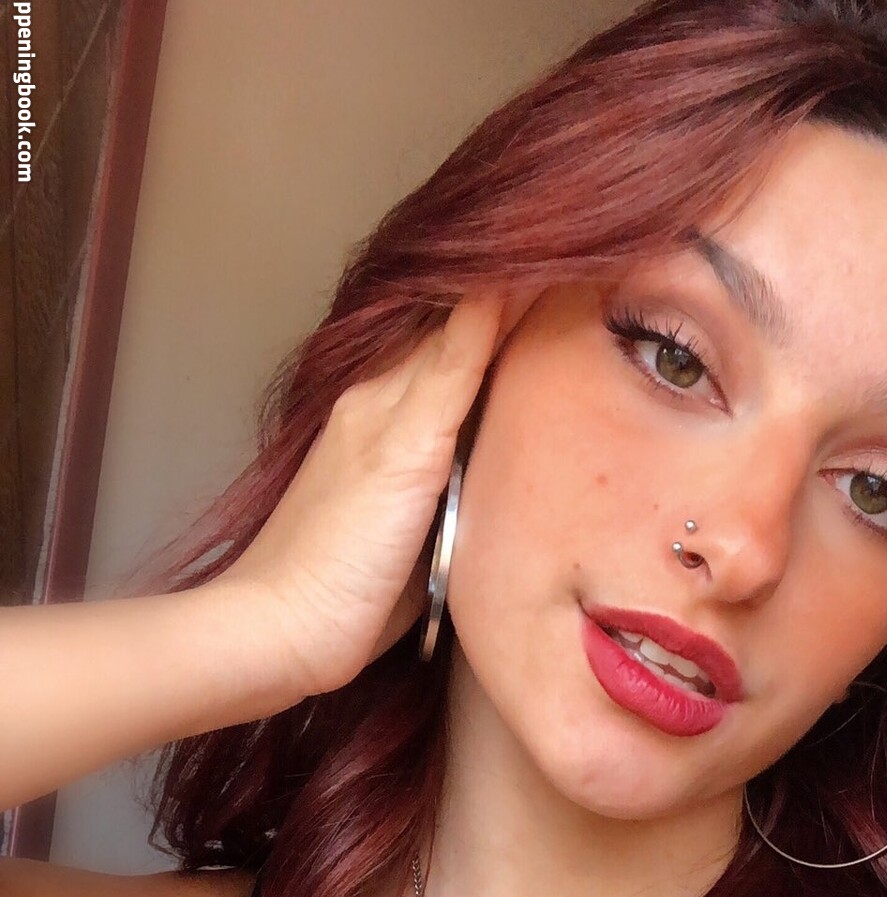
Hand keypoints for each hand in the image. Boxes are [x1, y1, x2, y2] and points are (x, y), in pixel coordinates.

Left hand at [214, 287, 535, 699]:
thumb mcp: (405, 448)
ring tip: (570, 357)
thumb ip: (451, 368)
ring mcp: (398, 470)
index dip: (511, 289)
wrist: (290, 635)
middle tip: (585, 301)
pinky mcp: (407, 519)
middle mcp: (391, 419)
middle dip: (515, 326)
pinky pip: (459, 460)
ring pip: (462, 407)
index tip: (569, 260)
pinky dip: (493, 440)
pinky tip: (521, 445)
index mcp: (387, 392)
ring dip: (508, 381)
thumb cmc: (341, 546)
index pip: (461, 318)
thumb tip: (494, 280)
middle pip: (462, 356)